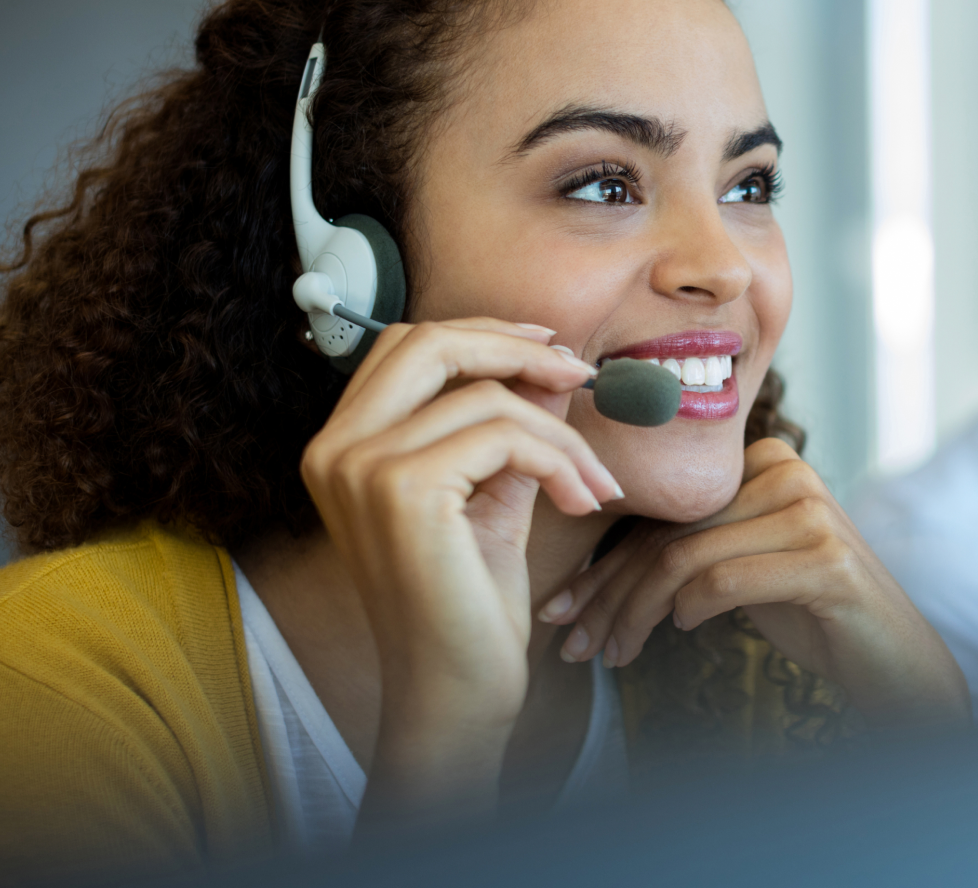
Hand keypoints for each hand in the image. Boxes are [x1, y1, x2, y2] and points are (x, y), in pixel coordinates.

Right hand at [300, 319, 623, 828]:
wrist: (455, 690)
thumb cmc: (469, 602)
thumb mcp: (493, 495)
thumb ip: (511, 427)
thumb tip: (553, 366)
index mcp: (342, 446)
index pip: (408, 346)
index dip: (483, 335)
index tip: (550, 353)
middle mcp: (335, 449)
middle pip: (429, 341)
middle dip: (516, 348)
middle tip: (580, 376)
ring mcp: (361, 467)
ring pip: (487, 397)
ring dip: (561, 434)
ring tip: (595, 482)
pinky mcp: (402, 490)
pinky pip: (506, 436)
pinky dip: (560, 461)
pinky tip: (582, 502)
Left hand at [539, 439, 969, 730]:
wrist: (895, 658)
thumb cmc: (812, 612)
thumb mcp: (745, 566)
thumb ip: (695, 547)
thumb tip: (598, 573)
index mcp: (765, 461)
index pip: (665, 513)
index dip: (604, 563)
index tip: (562, 608)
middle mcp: (789, 472)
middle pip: (669, 534)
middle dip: (608, 594)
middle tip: (569, 641)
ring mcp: (811, 512)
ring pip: (686, 558)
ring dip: (635, 614)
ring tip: (610, 655)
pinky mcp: (825, 558)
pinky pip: (724, 580)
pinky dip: (690, 610)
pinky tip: (680, 632)